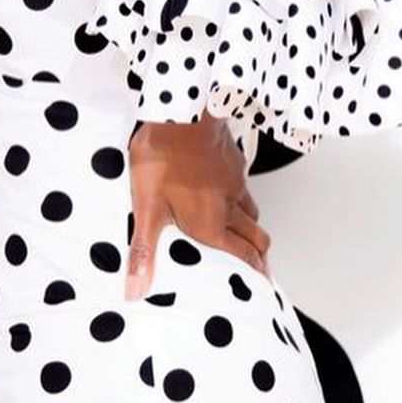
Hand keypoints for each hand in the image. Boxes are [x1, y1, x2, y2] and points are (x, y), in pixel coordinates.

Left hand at [125, 111, 271, 299]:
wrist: (181, 114)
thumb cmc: (163, 158)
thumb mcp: (146, 208)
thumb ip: (144, 250)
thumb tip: (136, 289)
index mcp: (211, 224)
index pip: (243, 254)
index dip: (256, 271)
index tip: (265, 281)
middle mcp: (229, 206)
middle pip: (257, 235)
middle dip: (261, 252)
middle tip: (262, 264)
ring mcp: (234, 182)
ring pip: (253, 210)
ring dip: (252, 224)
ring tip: (245, 231)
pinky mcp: (233, 161)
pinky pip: (244, 185)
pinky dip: (241, 196)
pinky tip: (227, 191)